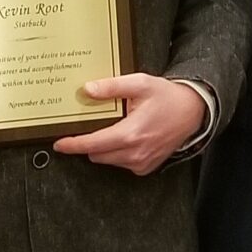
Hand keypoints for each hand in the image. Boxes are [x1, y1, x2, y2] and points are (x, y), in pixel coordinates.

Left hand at [53, 75, 205, 175]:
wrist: (193, 112)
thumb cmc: (167, 97)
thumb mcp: (139, 84)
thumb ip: (112, 87)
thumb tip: (87, 90)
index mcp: (130, 134)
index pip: (92, 144)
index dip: (72, 145)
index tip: (59, 144)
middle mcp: (135, 153)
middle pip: (96, 154)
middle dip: (90, 142)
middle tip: (94, 125)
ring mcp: (141, 163)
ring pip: (108, 160)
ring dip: (105, 147)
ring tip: (117, 128)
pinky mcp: (146, 167)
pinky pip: (121, 164)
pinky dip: (118, 153)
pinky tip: (129, 138)